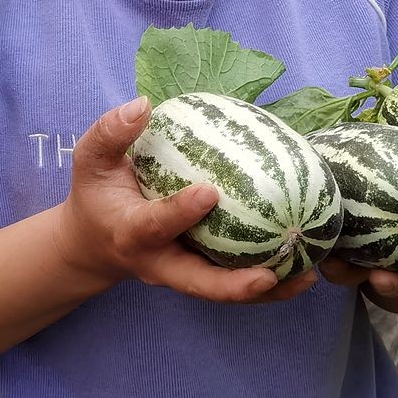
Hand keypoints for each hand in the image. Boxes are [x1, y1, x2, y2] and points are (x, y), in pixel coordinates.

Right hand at [52, 96, 317, 304]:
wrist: (95, 243)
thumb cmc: (98, 194)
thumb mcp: (90, 161)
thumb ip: (111, 133)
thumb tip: (144, 104)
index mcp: (131, 232)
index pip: (155, 225)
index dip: (181, 213)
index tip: (209, 192)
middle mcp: (159, 262)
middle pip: (196, 283)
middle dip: (232, 285)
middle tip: (268, 275)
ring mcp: (182, 274)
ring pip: (223, 292)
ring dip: (265, 291)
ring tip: (306, 277)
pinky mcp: (201, 275)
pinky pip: (235, 285)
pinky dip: (271, 284)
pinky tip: (305, 268)